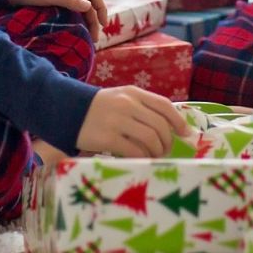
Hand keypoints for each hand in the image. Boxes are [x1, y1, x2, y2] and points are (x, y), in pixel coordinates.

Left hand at [6, 0, 106, 42]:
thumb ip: (69, 0)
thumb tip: (89, 7)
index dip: (102, 10)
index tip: (103, 27)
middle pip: (89, 4)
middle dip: (94, 20)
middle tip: (94, 39)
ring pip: (80, 8)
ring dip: (86, 22)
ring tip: (86, 37)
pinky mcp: (54, 1)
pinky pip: (71, 11)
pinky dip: (76, 20)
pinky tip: (74, 30)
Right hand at [75, 87, 189, 157]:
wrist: (67, 111)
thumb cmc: (99, 108)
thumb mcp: (121, 99)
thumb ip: (143, 108)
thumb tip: (171, 127)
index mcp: (133, 93)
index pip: (164, 105)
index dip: (178, 121)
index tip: (185, 133)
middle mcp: (127, 104)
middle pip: (159, 125)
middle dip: (167, 141)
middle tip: (166, 150)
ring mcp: (117, 121)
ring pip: (150, 139)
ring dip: (157, 151)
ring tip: (155, 156)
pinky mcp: (107, 138)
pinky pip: (134, 151)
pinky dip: (143, 158)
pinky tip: (142, 160)